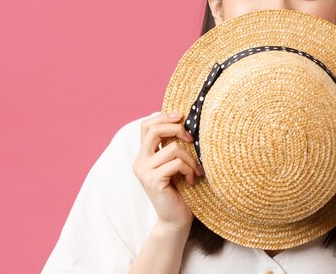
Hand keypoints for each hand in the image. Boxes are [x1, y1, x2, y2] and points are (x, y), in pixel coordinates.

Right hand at [132, 112, 202, 232]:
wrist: (176, 219)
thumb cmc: (180, 191)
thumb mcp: (175, 163)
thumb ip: (172, 146)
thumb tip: (182, 119)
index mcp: (144, 155)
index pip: (147, 125)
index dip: (163, 117)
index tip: (181, 117)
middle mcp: (140, 161)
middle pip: (154, 129)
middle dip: (177, 129)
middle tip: (191, 139)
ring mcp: (144, 171)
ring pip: (172, 148)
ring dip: (190, 159)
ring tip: (195, 171)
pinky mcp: (152, 180)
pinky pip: (176, 164)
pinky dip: (189, 170)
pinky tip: (191, 180)